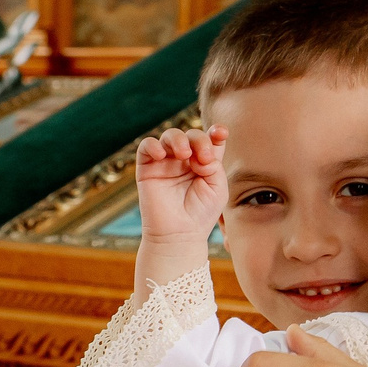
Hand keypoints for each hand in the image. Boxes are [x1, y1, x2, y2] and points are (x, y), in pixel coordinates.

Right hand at [134, 125, 229, 243]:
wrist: (178, 235)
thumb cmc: (201, 214)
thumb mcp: (217, 187)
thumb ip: (214, 164)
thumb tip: (198, 153)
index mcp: (204, 163)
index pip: (210, 139)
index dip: (216, 131)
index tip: (220, 133)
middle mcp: (185, 160)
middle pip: (192, 135)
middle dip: (199, 140)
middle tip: (203, 158)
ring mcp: (166, 163)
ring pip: (170, 135)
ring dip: (178, 139)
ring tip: (184, 154)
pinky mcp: (148, 169)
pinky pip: (146, 146)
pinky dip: (153, 145)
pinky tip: (162, 155)